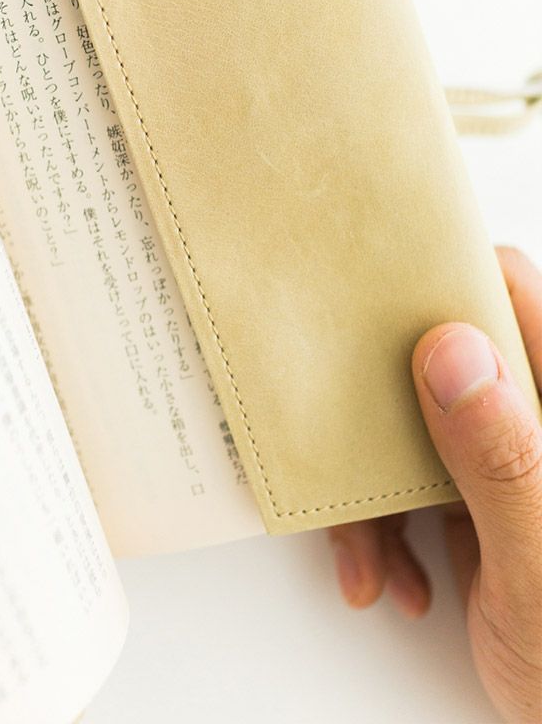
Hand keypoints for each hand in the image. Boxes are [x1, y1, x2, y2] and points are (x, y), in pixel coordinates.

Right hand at [328, 246, 541, 723]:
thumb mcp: (538, 562)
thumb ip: (503, 457)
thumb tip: (451, 351)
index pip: (509, 294)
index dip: (443, 282)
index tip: (372, 296)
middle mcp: (532, 424)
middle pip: (440, 361)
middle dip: (377, 408)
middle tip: (337, 433)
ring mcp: (505, 465)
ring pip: (412, 427)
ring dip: (374, 488)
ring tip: (371, 556)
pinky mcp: (480, 506)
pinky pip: (412, 485)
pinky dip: (387, 529)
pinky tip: (393, 576)